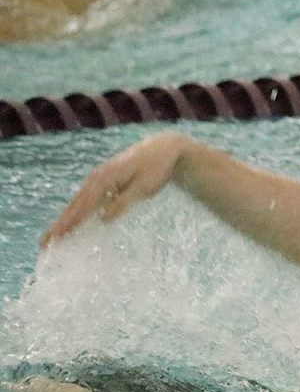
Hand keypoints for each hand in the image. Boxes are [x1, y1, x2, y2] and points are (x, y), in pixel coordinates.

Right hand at [40, 132, 193, 247]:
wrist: (162, 149)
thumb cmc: (156, 168)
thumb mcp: (144, 187)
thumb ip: (124, 202)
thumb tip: (103, 218)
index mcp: (104, 178)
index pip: (84, 205)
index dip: (70, 222)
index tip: (57, 236)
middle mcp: (96, 177)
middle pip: (75, 204)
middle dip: (60, 224)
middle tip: (45, 242)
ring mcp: (99, 177)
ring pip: (79, 202)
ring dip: (65, 218)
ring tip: (53, 235)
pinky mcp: (104, 180)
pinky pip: (86, 198)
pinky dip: (77, 211)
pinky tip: (72, 222)